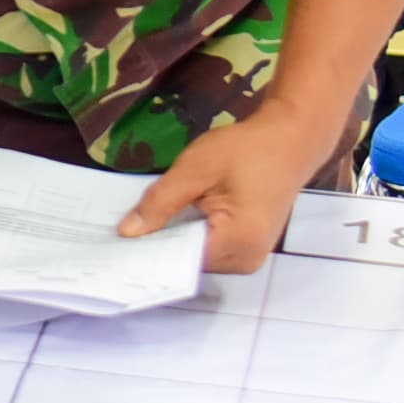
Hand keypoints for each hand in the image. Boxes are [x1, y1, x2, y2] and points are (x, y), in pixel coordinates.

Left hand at [115, 109, 328, 273]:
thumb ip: (159, 203)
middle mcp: (247, 259)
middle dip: (157, 246)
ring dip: (173, 241)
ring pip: (196, 257)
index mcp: (238, 240)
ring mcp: (250, 257)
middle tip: (118, 234)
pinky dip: (189, 236)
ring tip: (141, 226)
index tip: (113, 249)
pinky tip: (169, 222)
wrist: (290, 140)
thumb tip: (127, 233)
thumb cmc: (246, 149)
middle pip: (187, 262)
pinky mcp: (248, 248)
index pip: (179, 259)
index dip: (146, 252)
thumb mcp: (195, 168)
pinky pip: (209, 249)